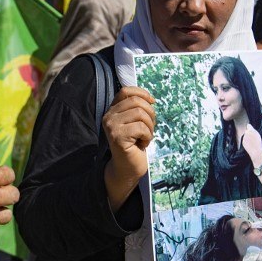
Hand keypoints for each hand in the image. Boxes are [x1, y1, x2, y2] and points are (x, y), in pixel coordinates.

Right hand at [101, 87, 155, 208]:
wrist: (127, 169)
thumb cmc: (135, 146)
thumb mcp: (135, 123)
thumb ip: (137, 109)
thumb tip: (150, 98)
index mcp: (112, 111)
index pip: (126, 91)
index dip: (142, 93)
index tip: (152, 102)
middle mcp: (108, 116)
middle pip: (137, 102)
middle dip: (150, 114)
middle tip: (150, 128)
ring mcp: (111, 126)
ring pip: (141, 114)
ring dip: (150, 127)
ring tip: (145, 137)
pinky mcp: (117, 136)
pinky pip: (141, 128)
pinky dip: (148, 137)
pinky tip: (142, 145)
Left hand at [240, 123, 261, 168]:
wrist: (256, 151)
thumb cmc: (258, 143)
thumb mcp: (258, 135)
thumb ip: (253, 130)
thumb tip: (248, 125)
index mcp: (252, 130)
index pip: (248, 126)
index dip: (249, 127)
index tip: (249, 128)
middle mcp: (247, 133)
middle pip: (246, 131)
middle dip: (248, 133)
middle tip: (252, 138)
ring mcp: (244, 137)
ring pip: (245, 136)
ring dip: (247, 137)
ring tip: (251, 142)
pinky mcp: (243, 141)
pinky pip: (244, 140)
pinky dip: (246, 141)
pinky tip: (249, 144)